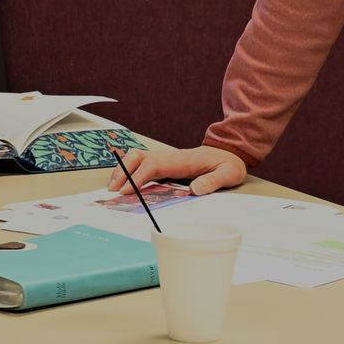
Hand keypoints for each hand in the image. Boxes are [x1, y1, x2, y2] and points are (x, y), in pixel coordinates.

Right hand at [106, 144, 247, 195]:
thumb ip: (213, 181)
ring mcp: (166, 160)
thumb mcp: (228, 174)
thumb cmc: (228, 164)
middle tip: (113, 190)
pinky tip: (124, 185)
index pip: (154, 165)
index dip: (139, 177)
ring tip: (114, 188)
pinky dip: (129, 172)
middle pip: (139, 156)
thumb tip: (194, 190)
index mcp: (182, 160)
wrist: (230, 153)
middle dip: (123, 171)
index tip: (128, 191)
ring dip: (123, 170)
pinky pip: (142, 165)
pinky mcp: (165, 165)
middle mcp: (170, 157)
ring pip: (137, 158)